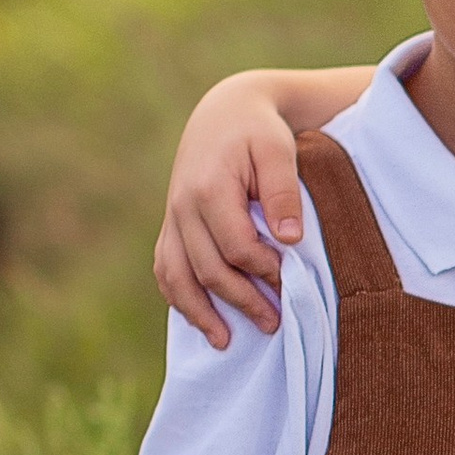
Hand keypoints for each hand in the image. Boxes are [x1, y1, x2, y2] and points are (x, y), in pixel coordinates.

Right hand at [156, 76, 322, 344]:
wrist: (224, 113)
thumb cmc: (259, 131)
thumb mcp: (278, 149)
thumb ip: (283, 191)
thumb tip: (288, 239)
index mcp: (209, 187)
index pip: (235, 245)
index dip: (262, 269)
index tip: (288, 279)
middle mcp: (182, 206)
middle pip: (208, 268)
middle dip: (242, 299)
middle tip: (274, 322)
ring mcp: (172, 217)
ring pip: (177, 276)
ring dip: (201, 312)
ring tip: (227, 342)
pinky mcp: (172, 225)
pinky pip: (166, 268)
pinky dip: (179, 298)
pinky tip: (202, 322)